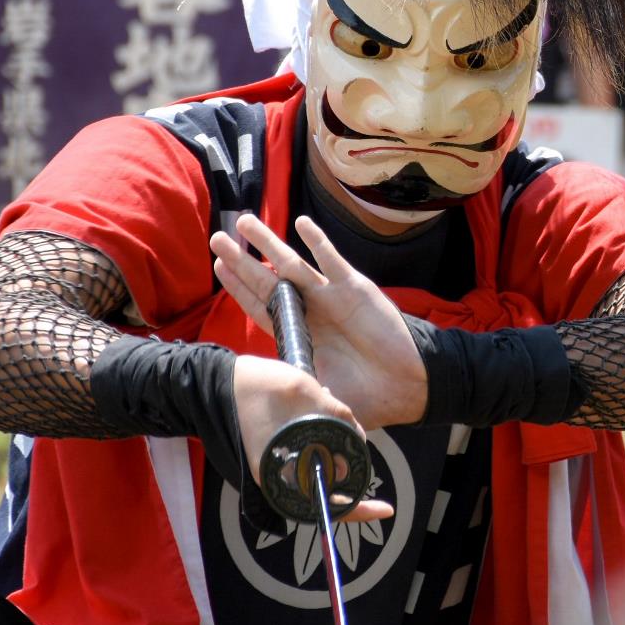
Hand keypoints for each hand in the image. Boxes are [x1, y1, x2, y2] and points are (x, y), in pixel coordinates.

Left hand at [210, 214, 427, 430]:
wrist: (406, 386)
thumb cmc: (365, 396)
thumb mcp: (318, 395)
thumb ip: (295, 390)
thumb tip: (267, 403)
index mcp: (298, 336)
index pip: (260, 306)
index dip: (239, 287)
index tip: (219, 266)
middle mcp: (310, 312)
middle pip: (267, 281)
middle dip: (242, 260)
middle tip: (218, 238)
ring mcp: (331, 297)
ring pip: (292, 264)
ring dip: (269, 244)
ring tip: (245, 221)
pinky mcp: (355, 288)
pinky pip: (332, 260)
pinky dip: (318, 242)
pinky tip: (301, 224)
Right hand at [232, 355, 393, 523]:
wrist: (218, 381)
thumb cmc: (258, 388)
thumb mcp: (304, 392)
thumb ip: (336, 418)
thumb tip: (358, 439)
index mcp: (281, 478)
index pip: (329, 505)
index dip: (361, 509)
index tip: (387, 510)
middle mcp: (280, 481)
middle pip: (332, 481)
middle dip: (348, 454)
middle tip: (348, 424)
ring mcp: (279, 467)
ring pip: (324, 462)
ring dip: (334, 436)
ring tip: (324, 401)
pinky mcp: (279, 453)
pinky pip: (311, 449)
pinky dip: (322, 431)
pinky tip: (319, 402)